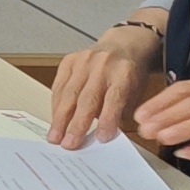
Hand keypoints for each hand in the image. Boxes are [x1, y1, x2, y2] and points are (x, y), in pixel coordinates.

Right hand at [49, 22, 162, 146]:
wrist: (122, 45)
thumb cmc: (129, 74)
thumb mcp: (135, 92)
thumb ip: (121, 112)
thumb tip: (103, 136)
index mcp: (124, 72)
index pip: (114, 98)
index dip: (108, 119)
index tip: (102, 139)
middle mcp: (102, 64)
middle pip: (87, 97)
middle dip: (77, 123)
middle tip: (69, 144)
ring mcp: (83, 61)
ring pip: (68, 93)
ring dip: (60, 118)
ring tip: (55, 137)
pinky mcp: (69, 61)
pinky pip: (59, 85)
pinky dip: (55, 104)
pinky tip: (54, 119)